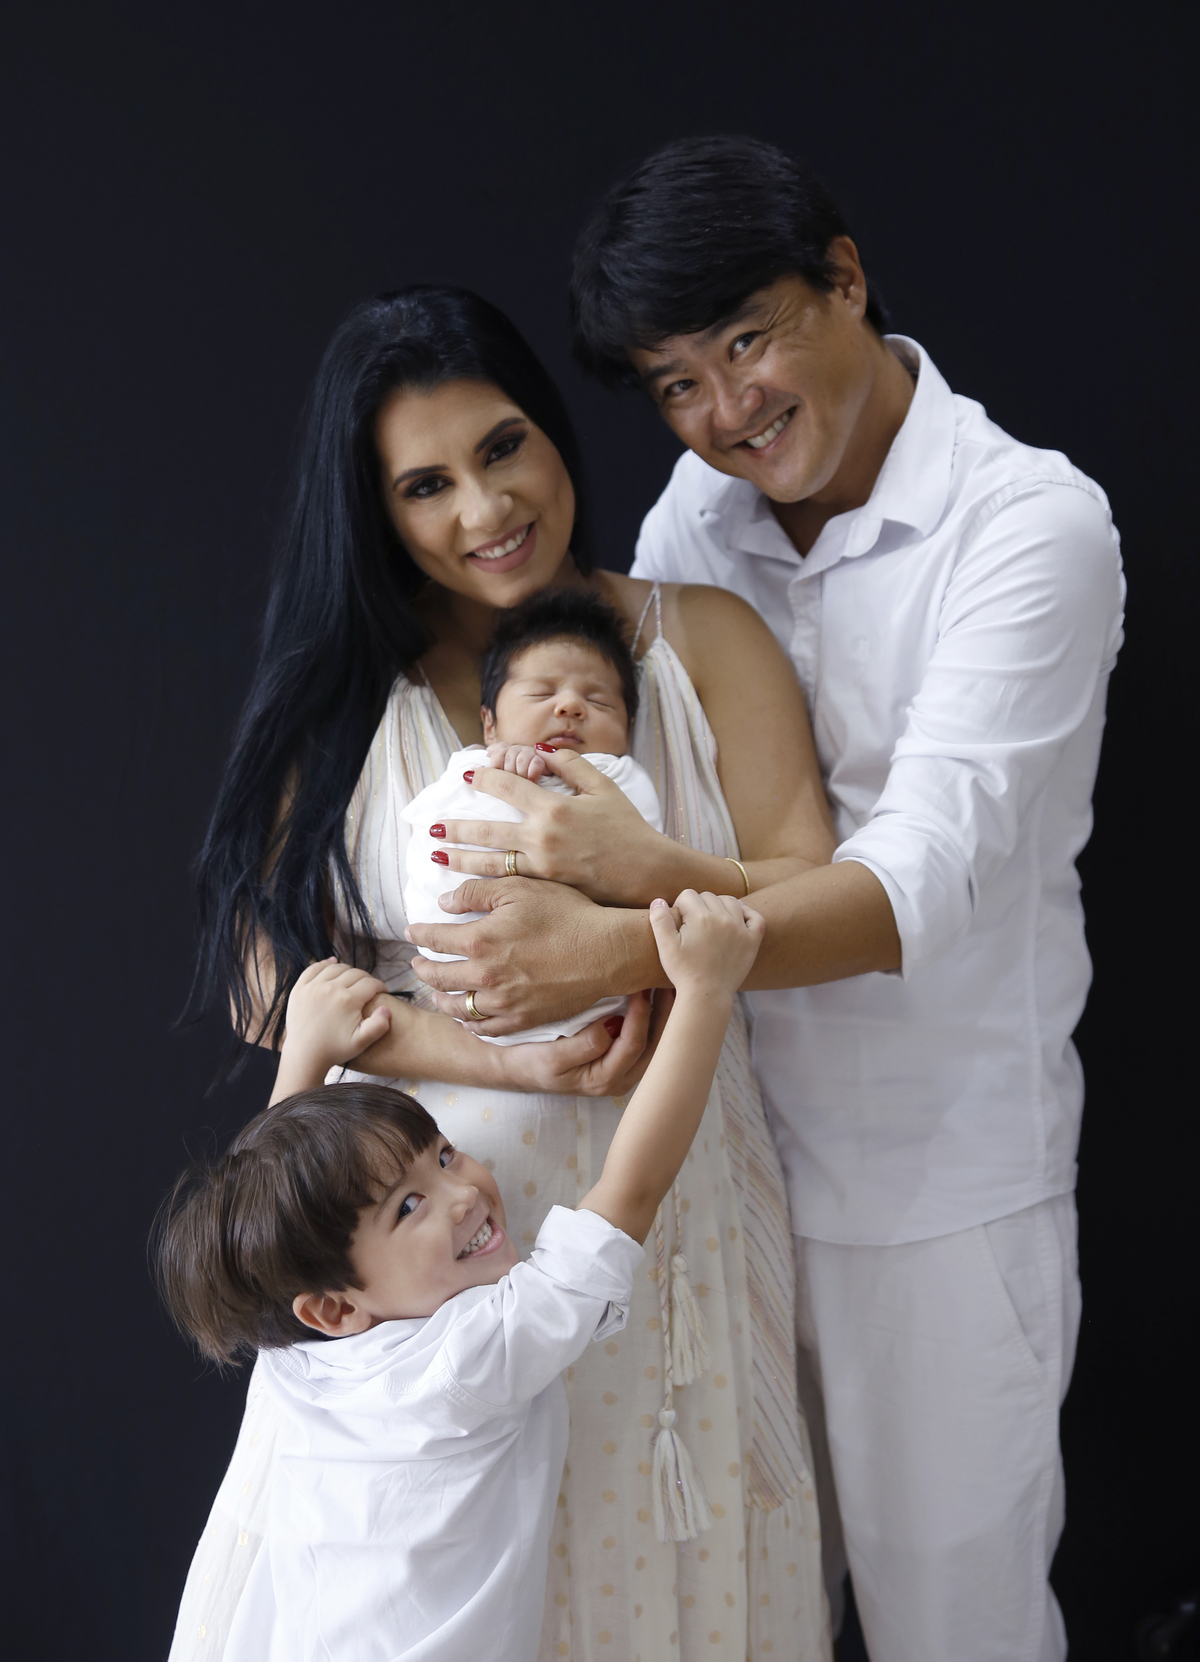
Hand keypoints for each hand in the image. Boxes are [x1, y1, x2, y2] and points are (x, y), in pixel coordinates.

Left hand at [273, 959, 391, 1098]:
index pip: (371, 983)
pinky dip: (325, 964)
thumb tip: (386, 1008)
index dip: (380, 986)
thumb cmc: (334, 1050)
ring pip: (336, 968)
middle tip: (369, 987)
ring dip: (348, 971)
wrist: (304, 1055)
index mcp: (348, 1000)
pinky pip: (314, 968)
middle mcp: (331, 988)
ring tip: (352, 979)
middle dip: (366, 978)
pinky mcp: (300, 988)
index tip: (382, 991)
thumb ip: (378, 1026)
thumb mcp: (361, 1042)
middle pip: (355, 973)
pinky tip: (332, 963)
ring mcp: (313, 987)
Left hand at [405, 877, 660, 1036]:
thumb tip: (443, 903)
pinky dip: (467, 1023)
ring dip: (438, 997)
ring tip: (434, 991)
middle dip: (422, 968)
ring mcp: (502, 1002)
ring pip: (455, 1006)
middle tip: (417, 963)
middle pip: (438, 975)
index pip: (434, 939)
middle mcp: (484, 976)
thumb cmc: (567, 914)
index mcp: (479, 940)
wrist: (605, 952)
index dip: (418, 934)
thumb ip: (475, 892)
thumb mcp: (519, 888)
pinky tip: (464, 1016)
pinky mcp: (521, 1020)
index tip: (411, 932)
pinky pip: (483, 1028)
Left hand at [433, 749, 662, 901]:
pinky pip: (508, 883)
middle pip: (488, 829)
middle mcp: (542, 836)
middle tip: (433, 824)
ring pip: (490, 861)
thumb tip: (541, 751)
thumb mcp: (604, 788)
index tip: (467, 776)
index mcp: (554, 807)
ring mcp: (542, 865)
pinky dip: (484, 882)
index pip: (508, 787)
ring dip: (460, 857)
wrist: (647, 872)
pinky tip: (467, 883)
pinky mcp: (547, 888)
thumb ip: (571, 764)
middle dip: (457, 826)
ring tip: (437, 855)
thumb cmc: (629, 828)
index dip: (484, 778)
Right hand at [496, 988, 674, 1097]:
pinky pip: (649, 1042)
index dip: (640, 1015)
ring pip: (657, 1045)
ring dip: (665, 1016)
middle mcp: (621, 1080)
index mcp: (604, 1080)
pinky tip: (658, 999)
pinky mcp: (623, 1062)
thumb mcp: (551, 1056)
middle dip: (664, 1014)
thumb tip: (611, 1025)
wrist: (520, 1068)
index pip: (633, 1045)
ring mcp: (625, 1073)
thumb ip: (583, 1045)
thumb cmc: (532, 1061)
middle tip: (666, 981)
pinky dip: (656, 1020)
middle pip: (655, 1047)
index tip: (640, 987)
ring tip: (668, 986)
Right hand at [648, 890, 764, 1000]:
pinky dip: (748, 914)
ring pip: (730, 902)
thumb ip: (660, 920)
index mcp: (700, 917)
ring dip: (720, 906)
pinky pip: (756, 917)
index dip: (680, 906)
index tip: (679, 921)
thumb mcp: (665, 947)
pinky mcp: (752, 941)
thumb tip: (658, 900)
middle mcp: (722, 918)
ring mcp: (740, 929)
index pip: (688, 895)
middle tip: (693, 926)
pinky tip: (737, 919)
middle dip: (698, 906)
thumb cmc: (684, 972)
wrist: (707, 994)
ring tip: (711, 922)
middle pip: (708, 896)